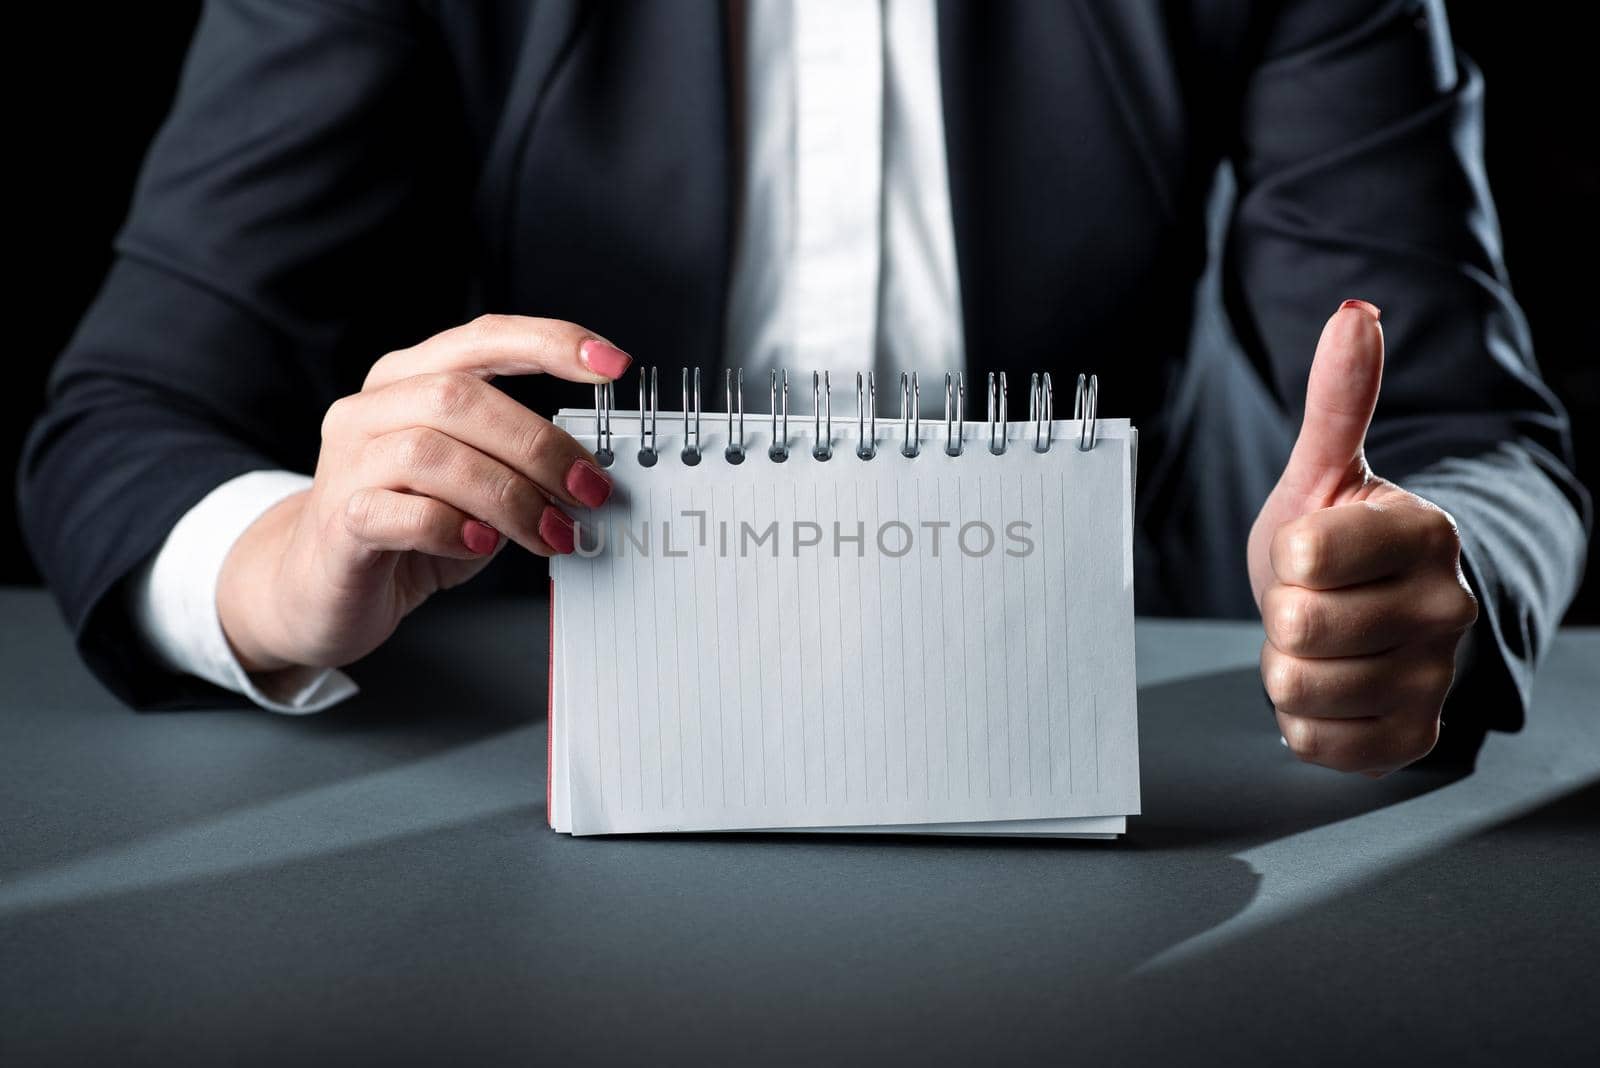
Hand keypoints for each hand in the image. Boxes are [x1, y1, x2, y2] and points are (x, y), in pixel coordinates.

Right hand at [217, 315, 630, 675]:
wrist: (320, 588)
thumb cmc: (409, 527)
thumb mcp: (475, 483)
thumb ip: (519, 462)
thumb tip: (594, 470)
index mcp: (411, 380)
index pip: (484, 338)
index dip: (552, 343)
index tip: (613, 365)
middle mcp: (373, 408)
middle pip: (462, 396)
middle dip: (540, 444)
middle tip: (587, 491)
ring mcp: (349, 462)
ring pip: (433, 453)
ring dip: (509, 496)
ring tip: (549, 534)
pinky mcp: (339, 521)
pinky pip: (402, 512)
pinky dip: (455, 529)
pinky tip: (482, 545)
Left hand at [1247, 300, 1477, 775]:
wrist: (1366, 616)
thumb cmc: (1337, 541)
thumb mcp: (1324, 472)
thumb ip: (1338, 401)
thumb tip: (1354, 315)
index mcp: (1427, 533)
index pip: (1311, 553)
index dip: (1290, 555)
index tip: (1312, 550)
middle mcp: (1445, 609)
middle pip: (1300, 625)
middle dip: (1281, 613)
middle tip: (1309, 600)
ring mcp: (1434, 679)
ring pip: (1300, 688)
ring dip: (1287, 666)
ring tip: (1316, 642)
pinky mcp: (1411, 738)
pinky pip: (1318, 742)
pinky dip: (1302, 720)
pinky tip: (1327, 687)